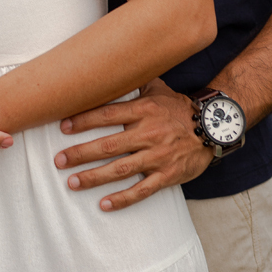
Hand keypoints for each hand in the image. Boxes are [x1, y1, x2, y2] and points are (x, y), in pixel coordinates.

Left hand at [53, 78, 212, 210]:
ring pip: (121, 169)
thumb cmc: (179, 108)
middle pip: (108, 145)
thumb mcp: (158, 88)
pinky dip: (123, 199)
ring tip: (72, 182)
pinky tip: (104, 204)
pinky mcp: (167, 175)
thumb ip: (134, 82)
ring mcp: (157, 156)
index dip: (84, 120)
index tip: (62, 126)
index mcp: (144, 110)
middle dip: (81, 153)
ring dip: (94, 177)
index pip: (107, 114)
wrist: (213, 128)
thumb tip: (109, 67)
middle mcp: (148, 133)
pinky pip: (142, 190)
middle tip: (58, 160)